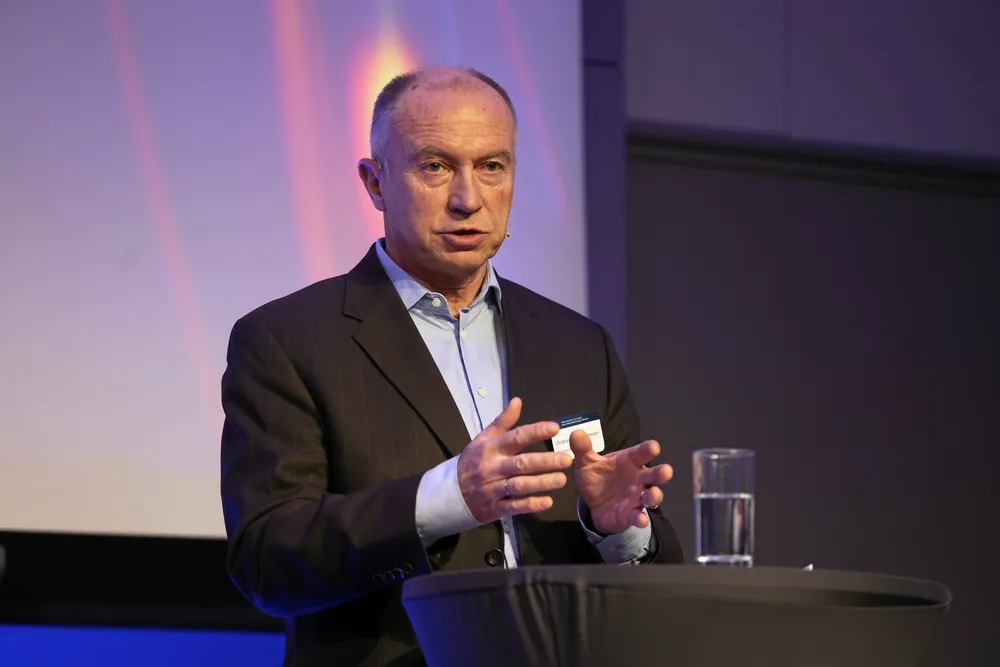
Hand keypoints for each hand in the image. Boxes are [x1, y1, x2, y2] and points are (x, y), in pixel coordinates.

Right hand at [457, 398, 572, 523]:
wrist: (449, 492)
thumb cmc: (473, 461)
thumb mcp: (483, 438)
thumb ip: (503, 422)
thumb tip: (518, 401)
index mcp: (491, 448)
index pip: (516, 437)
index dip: (535, 432)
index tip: (555, 428)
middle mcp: (492, 467)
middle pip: (521, 464)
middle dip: (544, 461)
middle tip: (566, 459)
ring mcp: (493, 489)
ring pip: (519, 485)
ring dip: (541, 483)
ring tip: (562, 480)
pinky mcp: (494, 508)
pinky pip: (514, 506)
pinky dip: (530, 505)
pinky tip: (548, 502)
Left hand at [570, 430, 673, 535]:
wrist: (593, 504)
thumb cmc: (597, 477)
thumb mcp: (586, 463)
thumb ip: (583, 449)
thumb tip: (576, 433)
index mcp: (629, 461)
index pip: (641, 453)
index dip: (648, 449)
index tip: (654, 447)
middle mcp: (638, 478)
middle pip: (654, 474)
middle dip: (661, 472)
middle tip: (666, 471)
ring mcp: (637, 497)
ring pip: (652, 496)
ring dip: (655, 495)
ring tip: (653, 494)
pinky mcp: (632, 514)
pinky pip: (639, 516)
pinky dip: (641, 518)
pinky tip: (640, 519)